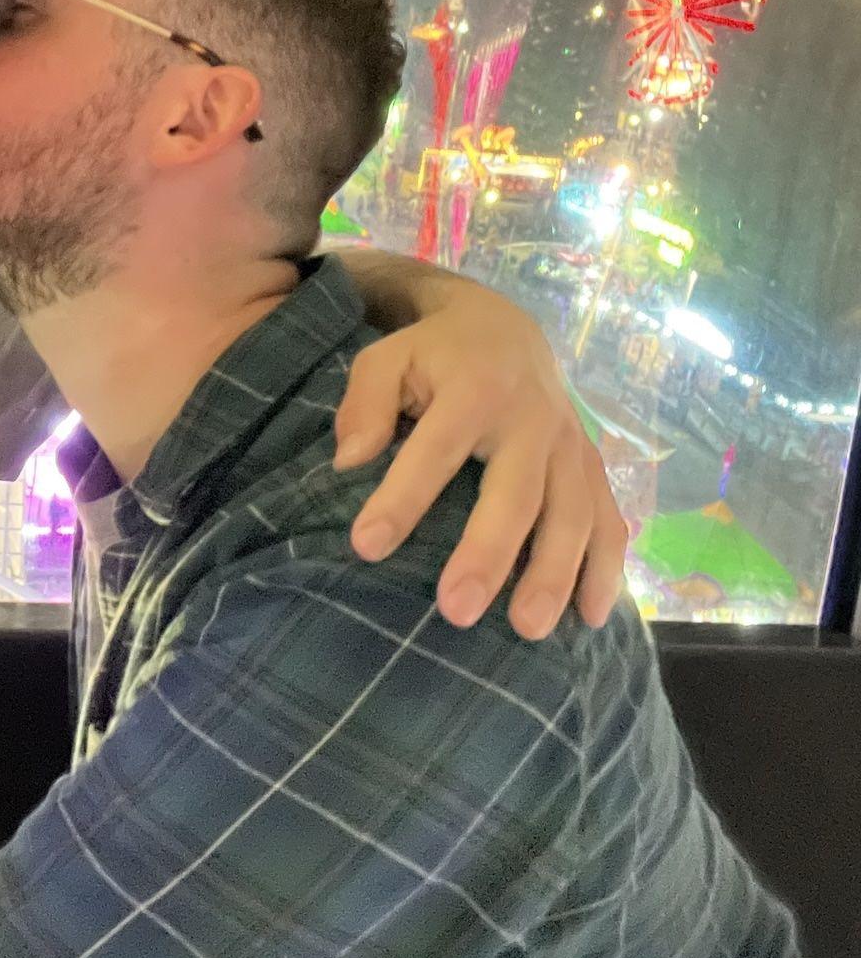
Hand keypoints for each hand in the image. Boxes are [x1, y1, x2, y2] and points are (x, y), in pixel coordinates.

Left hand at [333, 270, 625, 639]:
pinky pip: (609, 520)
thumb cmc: (434, 354)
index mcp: (474, 389)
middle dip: (488, 554)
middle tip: (456, 610)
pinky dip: (607, 569)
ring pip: (572, 514)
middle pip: (515, 494)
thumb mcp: (388, 356)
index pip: (435, 450)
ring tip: (528, 630)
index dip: (402, 498)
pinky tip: (591, 619)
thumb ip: (365, 403)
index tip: (367, 545)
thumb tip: (350, 462)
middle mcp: (531, 419)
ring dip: (555, 575)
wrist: (506, 327)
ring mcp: (570, 445)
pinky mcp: (593, 466)